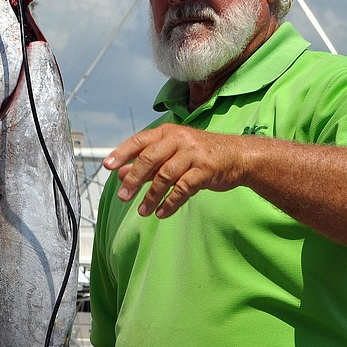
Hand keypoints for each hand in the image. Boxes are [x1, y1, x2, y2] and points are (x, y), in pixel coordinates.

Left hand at [104, 122, 248, 218]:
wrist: (239, 156)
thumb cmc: (201, 155)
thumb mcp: (173, 154)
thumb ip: (147, 163)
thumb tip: (120, 173)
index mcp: (168, 133)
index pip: (140, 141)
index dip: (122, 153)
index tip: (107, 166)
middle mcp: (179, 139)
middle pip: (150, 158)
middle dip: (134, 179)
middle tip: (122, 197)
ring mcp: (193, 154)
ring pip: (165, 176)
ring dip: (151, 196)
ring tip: (142, 211)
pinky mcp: (205, 170)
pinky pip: (183, 188)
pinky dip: (170, 202)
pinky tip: (161, 213)